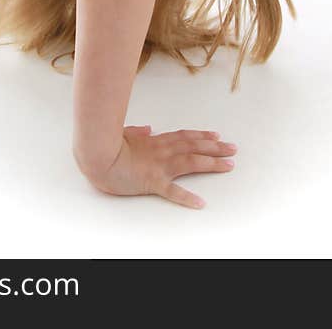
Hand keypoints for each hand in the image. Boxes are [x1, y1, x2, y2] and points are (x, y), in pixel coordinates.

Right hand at [89, 125, 237, 208]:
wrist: (98, 154)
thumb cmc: (108, 145)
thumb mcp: (125, 134)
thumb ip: (138, 132)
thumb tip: (148, 129)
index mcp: (156, 140)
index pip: (185, 136)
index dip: (202, 136)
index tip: (216, 135)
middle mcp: (163, 150)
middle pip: (195, 146)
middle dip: (216, 147)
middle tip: (233, 148)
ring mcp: (159, 165)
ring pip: (192, 162)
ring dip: (212, 163)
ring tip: (228, 165)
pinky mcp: (152, 181)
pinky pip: (173, 191)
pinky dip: (187, 197)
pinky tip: (200, 203)